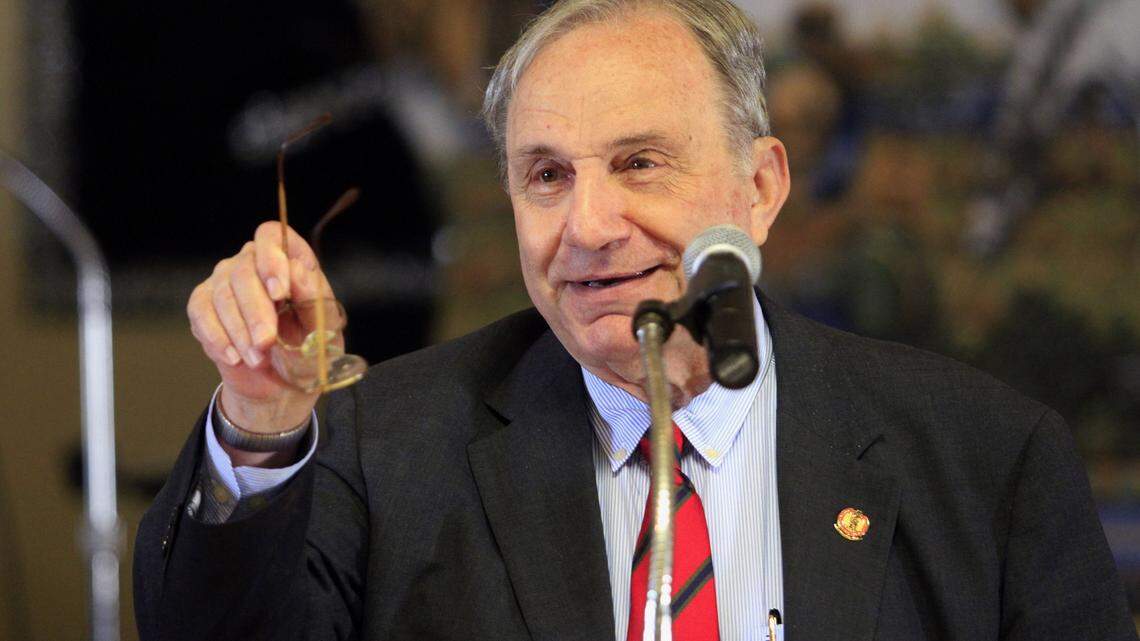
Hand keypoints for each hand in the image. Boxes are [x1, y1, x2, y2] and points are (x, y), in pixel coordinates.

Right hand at [187, 222, 331, 441]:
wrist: (281, 385)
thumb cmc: (307, 351)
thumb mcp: (323, 330)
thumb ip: (314, 298)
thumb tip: (297, 270)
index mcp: (288, 259)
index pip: (270, 235)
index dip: (271, 259)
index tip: (279, 292)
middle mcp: (252, 263)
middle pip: (244, 271)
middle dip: (256, 311)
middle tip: (267, 342)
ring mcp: (225, 282)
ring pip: (222, 295)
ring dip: (239, 332)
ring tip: (258, 359)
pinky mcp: (204, 305)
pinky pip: (201, 313)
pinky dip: (217, 337)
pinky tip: (234, 357)